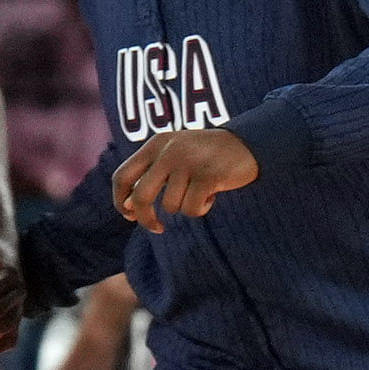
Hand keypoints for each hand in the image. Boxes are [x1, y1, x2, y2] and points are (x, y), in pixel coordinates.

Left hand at [113, 126, 257, 228]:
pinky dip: (201, 209)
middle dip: (145, 218)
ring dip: (184, 207)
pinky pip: (192, 208)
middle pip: (141, 196)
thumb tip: (128, 206)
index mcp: (155, 144)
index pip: (122, 175)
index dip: (119, 199)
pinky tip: (211, 195)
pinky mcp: (208, 175)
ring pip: (170, 206)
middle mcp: (168, 151)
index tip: (128, 214)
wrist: (249, 142)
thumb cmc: (205, 155)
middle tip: (156, 227)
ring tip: (199, 193)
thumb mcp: (173, 156)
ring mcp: (188, 162)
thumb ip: (150, 176)